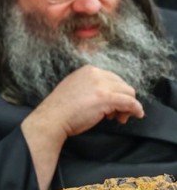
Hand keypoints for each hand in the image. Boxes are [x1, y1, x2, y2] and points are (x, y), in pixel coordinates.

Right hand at [27, 65, 142, 140]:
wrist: (52, 118)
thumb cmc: (60, 109)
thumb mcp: (75, 88)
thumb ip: (90, 87)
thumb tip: (107, 97)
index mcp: (88, 70)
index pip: (112, 79)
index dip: (115, 93)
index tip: (111, 105)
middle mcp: (96, 74)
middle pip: (122, 85)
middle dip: (122, 99)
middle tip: (115, 114)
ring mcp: (102, 85)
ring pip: (128, 93)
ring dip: (128, 106)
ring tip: (118, 118)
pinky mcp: (107, 98)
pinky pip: (130, 102)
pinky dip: (136, 109)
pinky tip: (136, 115)